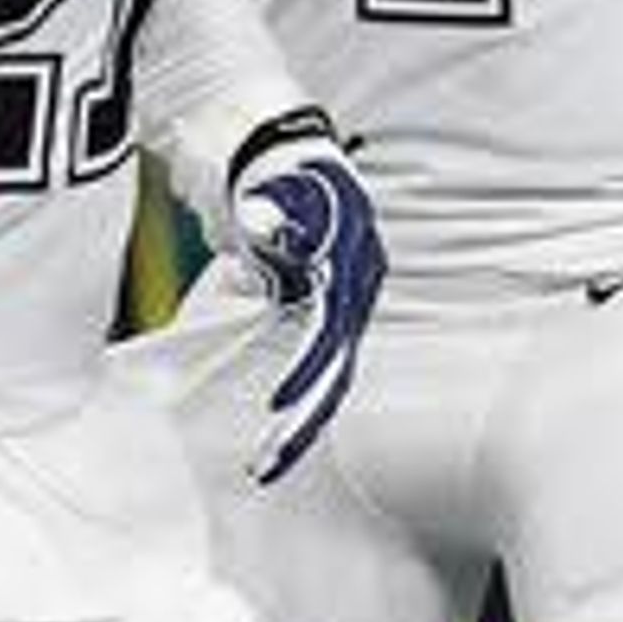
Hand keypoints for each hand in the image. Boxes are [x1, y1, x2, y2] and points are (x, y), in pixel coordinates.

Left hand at [228, 122, 382, 481]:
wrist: (285, 154)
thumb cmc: (274, 172)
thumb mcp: (271, 188)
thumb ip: (272, 213)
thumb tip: (272, 229)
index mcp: (352, 262)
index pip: (331, 330)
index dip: (304, 371)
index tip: (273, 407)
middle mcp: (359, 289)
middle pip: (336, 370)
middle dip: (302, 424)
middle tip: (265, 468)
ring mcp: (347, 304)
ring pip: (330, 377)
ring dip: (299, 423)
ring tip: (263, 467)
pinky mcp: (330, 313)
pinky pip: (320, 368)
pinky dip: (299, 400)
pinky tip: (277, 434)